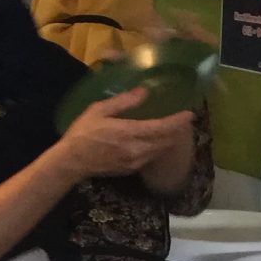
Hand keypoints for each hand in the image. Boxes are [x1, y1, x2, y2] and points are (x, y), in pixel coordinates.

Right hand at [55, 88, 194, 180]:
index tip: (189, 113)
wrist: (71, 162)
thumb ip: (123, 101)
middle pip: (166, 140)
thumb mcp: (98, 111)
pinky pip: (151, 157)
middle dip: (176, 130)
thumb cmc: (82, 133)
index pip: (162, 127)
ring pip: (160, 149)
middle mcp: (137, 149)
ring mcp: (135, 161)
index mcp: (130, 132)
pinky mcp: (131, 169)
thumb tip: (144, 91)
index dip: (178, 121)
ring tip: (168, 129)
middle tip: (180, 120)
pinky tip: (152, 141)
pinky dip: (157, 148)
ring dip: (167, 139)